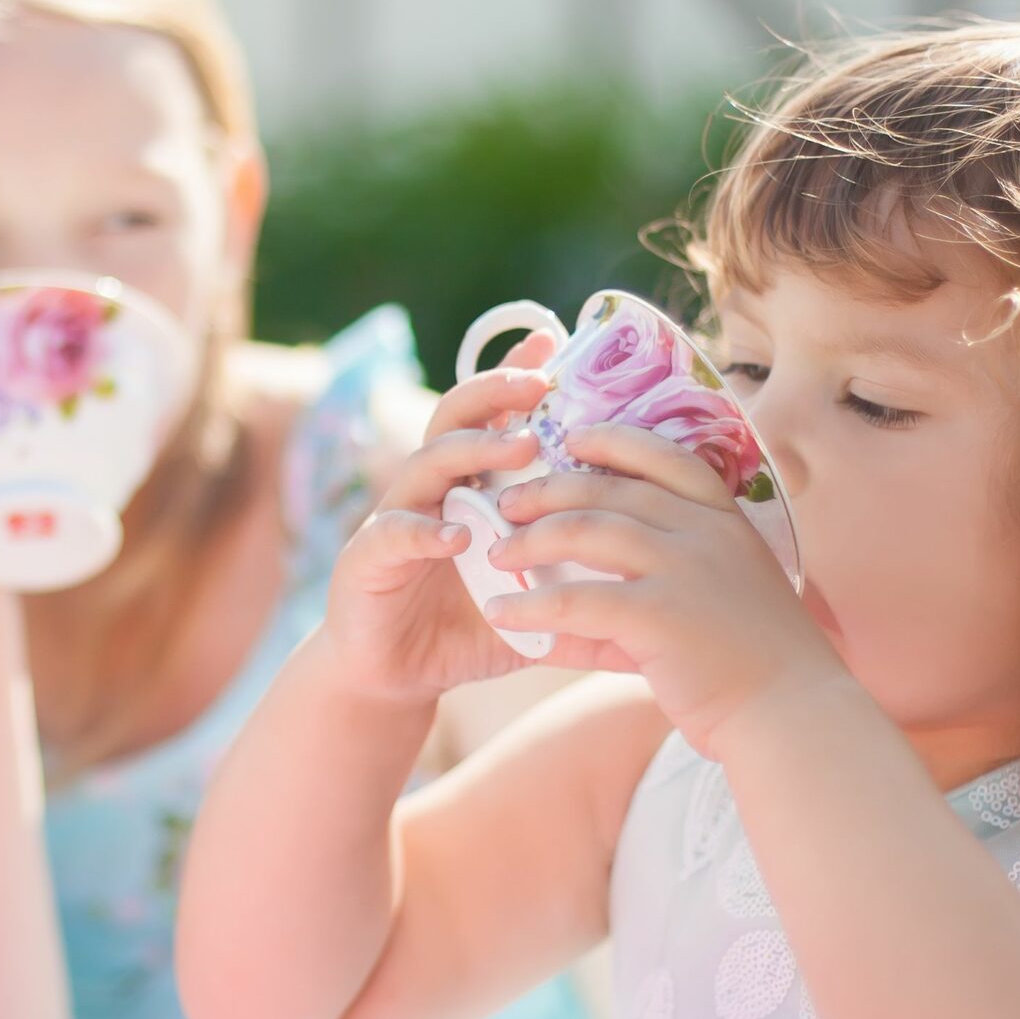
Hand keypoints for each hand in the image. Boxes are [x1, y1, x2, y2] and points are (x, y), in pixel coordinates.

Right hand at [315, 335, 626, 704]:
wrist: (394, 675)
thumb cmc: (466, 626)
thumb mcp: (531, 591)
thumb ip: (575, 566)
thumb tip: (652, 560)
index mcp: (468, 488)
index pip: (492, 418)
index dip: (515, 378)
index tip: (552, 342)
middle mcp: (430, 491)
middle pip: (454, 420)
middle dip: (493, 394)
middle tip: (537, 385)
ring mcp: (395, 519)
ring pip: (426, 466)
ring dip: (471, 453)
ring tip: (516, 449)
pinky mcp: (367, 560)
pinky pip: (392, 535)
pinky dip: (422, 531)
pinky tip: (454, 535)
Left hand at [482, 420, 846, 754]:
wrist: (792, 713)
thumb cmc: (756, 666)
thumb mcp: (716, 605)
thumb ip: (651, 593)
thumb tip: (571, 612)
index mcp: (725, 520)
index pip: (665, 458)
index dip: (614, 441)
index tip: (572, 438)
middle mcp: (704, 532)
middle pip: (610, 489)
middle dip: (549, 490)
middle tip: (508, 505)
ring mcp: (683, 568)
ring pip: (586, 530)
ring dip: (530, 539)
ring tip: (496, 555)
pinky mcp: (658, 613)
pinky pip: (575, 598)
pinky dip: (530, 605)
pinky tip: (500, 614)